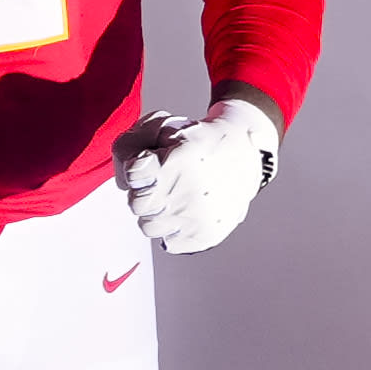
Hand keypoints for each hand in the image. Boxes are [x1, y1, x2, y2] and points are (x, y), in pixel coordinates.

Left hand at [115, 98, 279, 253]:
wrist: (245, 153)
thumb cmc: (198, 141)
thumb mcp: (164, 127)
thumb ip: (131, 144)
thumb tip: (125, 182)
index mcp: (179, 161)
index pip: (132, 175)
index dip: (137, 170)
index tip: (148, 166)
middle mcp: (189, 191)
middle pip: (136, 204)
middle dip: (143, 193)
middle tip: (161, 184)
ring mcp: (198, 217)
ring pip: (148, 226)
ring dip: (155, 213)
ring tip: (173, 198)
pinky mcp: (205, 236)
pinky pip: (168, 242)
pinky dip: (172, 230)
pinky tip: (184, 213)